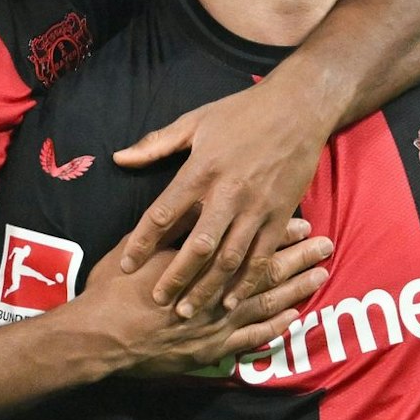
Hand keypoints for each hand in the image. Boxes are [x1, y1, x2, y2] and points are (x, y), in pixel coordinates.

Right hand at [89, 219, 330, 376]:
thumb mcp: (137, 247)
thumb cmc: (112, 289)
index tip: (301, 221)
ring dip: (295, 289)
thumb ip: (168, 229)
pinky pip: (251, 339)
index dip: (277, 233)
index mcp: (197, 263)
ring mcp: (216, 324)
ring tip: (321, 276)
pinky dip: (274, 329)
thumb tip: (192, 205)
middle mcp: (214, 293)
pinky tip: (293, 318)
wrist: (98, 337)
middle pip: (265, 272)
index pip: (247, 243)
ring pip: (265, 304)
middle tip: (326, 246)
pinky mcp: (210, 349)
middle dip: (298, 258)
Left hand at [112, 80, 335, 316]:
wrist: (299, 107)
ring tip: (188, 312)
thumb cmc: (241, 112)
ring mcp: (257, 207)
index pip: (163, 213)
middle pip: (196, 246)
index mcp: (201, 170)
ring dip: (208, 289)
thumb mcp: (195, 121)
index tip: (126, 265)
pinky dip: (247, 282)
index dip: (142, 242)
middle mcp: (229, 193)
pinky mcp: (281, 215)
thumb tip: (119, 158)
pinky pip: (262, 256)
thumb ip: (156, 144)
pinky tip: (232, 302)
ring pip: (230, 259)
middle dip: (175, 277)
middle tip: (156, 302)